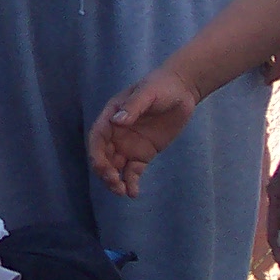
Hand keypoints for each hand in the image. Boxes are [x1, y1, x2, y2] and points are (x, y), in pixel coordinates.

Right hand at [89, 68, 199, 197]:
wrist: (182, 90)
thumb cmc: (162, 86)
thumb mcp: (148, 92)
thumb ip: (133, 106)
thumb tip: (117, 121)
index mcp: (111, 117)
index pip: (97, 138)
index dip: (97, 155)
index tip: (104, 169)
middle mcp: (116, 134)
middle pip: (104, 157)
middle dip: (105, 172)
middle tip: (115, 184)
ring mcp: (129, 145)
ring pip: (116, 167)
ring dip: (115, 181)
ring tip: (123, 191)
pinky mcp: (143, 154)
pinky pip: (133, 172)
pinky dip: (131, 183)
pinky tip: (133, 193)